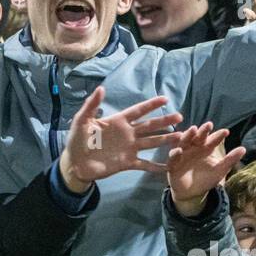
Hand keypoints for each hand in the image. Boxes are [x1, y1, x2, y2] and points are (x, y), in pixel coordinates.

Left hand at [58, 86, 183, 192]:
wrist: (75, 163)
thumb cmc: (77, 140)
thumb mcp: (82, 120)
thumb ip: (92, 105)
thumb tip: (101, 88)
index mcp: (118, 121)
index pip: (138, 111)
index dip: (151, 105)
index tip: (165, 99)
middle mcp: (128, 133)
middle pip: (150, 126)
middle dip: (164, 121)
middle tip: (179, 116)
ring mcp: (129, 148)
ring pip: (151, 142)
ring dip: (165, 140)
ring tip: (180, 136)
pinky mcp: (127, 163)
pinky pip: (145, 164)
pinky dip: (156, 166)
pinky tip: (168, 166)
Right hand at [165, 121, 245, 215]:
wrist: (192, 193)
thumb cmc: (206, 179)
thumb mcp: (220, 170)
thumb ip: (230, 160)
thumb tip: (244, 148)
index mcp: (205, 148)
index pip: (212, 140)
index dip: (218, 136)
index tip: (226, 132)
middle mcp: (193, 148)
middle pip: (198, 137)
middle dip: (203, 131)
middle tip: (209, 125)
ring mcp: (182, 154)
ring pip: (184, 142)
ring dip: (187, 135)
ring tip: (193, 129)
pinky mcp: (173, 164)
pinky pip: (173, 157)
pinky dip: (175, 153)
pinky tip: (179, 150)